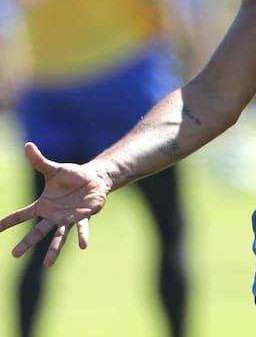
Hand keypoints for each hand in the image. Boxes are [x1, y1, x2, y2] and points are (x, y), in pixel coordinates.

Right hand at [0, 142, 108, 265]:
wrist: (93, 179)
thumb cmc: (71, 176)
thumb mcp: (54, 169)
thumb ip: (40, 161)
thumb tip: (27, 145)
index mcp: (43, 205)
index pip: (21, 215)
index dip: (7, 222)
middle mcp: (54, 216)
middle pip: (37, 231)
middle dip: (26, 243)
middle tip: (14, 255)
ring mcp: (68, 218)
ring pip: (59, 236)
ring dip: (54, 249)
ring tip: (48, 264)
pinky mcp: (84, 216)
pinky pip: (82, 227)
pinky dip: (82, 236)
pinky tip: (83, 246)